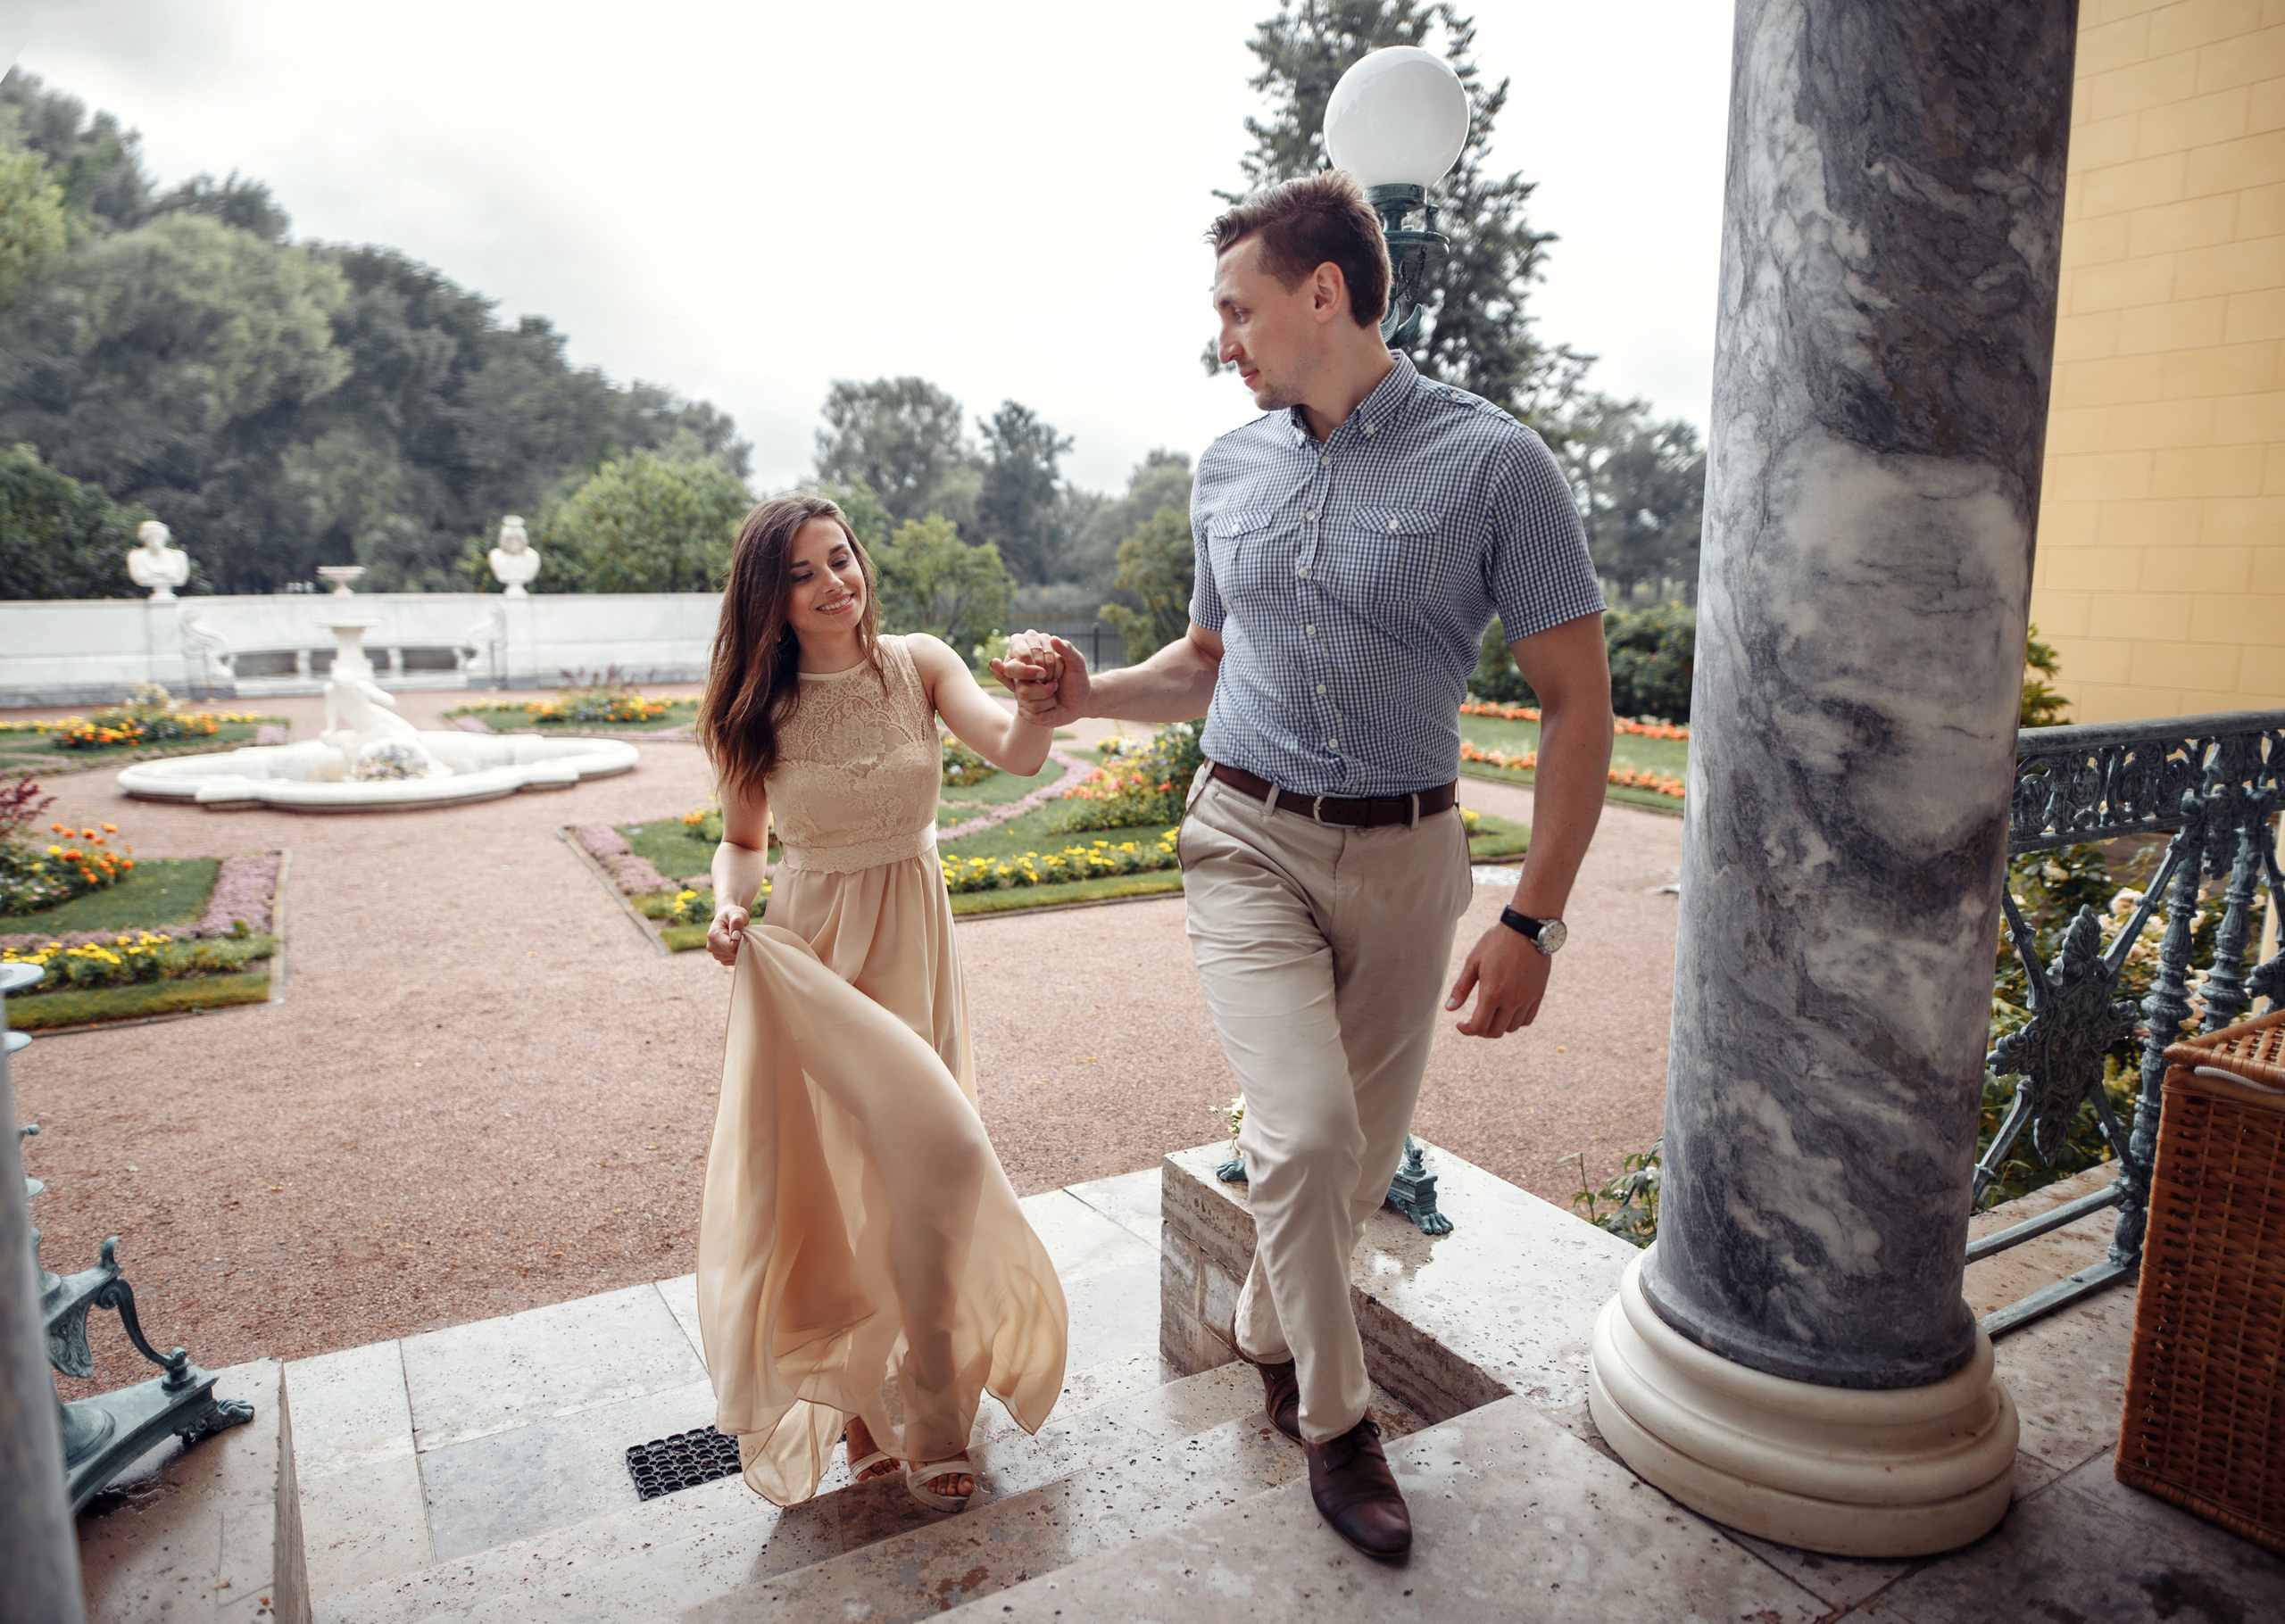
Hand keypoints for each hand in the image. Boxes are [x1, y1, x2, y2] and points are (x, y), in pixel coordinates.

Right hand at [706, 902, 749, 966]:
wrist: (727, 918)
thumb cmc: (733, 914)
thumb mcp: (737, 913)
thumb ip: (737, 922)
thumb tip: (736, 936)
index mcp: (713, 935)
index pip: (731, 946)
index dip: (741, 940)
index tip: (742, 932)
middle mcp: (711, 947)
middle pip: (733, 953)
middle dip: (742, 945)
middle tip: (742, 934)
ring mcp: (716, 955)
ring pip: (735, 958)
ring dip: (741, 949)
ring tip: (738, 938)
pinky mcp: (722, 959)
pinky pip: (735, 961)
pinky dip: (740, 954)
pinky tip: (738, 944)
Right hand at [990, 635, 1091, 727]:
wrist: (1081, 703)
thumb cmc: (1077, 680)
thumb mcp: (1077, 664)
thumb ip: (1068, 650)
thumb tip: (1054, 639)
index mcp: (1030, 660)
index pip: (1020, 661)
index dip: (1037, 669)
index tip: (1051, 673)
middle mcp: (1021, 676)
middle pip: (1021, 684)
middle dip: (1046, 687)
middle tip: (1056, 683)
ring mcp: (1021, 694)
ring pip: (1025, 699)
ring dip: (1049, 699)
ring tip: (1055, 695)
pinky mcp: (1025, 711)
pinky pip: (1031, 715)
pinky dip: (1049, 713)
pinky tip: (1054, 709)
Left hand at [1445, 922, 1550, 1036]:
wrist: (1527, 930)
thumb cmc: (1497, 942)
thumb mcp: (1473, 962)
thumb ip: (1461, 988)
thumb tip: (1450, 1009)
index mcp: (1492, 993)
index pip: (1478, 1026)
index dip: (1467, 1030)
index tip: (1461, 1025)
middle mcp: (1511, 1001)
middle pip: (1495, 1032)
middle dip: (1480, 1030)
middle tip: (1474, 1021)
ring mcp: (1527, 999)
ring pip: (1512, 1028)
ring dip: (1498, 1026)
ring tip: (1490, 1015)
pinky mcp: (1538, 995)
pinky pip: (1527, 1019)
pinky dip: (1515, 1021)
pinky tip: (1507, 1011)